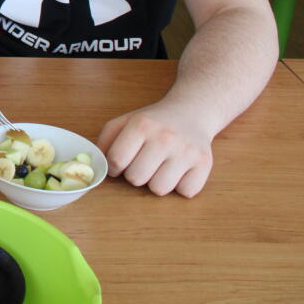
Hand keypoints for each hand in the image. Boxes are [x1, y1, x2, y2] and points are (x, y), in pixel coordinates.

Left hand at [97, 101, 213, 196]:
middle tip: (143, 163)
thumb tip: (99, 165)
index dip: (114, 167)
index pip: (116, 160)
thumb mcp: (125, 122)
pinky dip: (181, 186)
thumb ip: (106, 141)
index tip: (120, 164)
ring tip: (161, 166)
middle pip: (136, 178)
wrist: (192, 111)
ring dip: (157, 182)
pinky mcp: (205, 164)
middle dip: (135, 174)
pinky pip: (185, 192)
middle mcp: (164, 137)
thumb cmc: (153, 122)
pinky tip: (179, 170)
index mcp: (141, 125)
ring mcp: (187, 151)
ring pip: (159, 189)